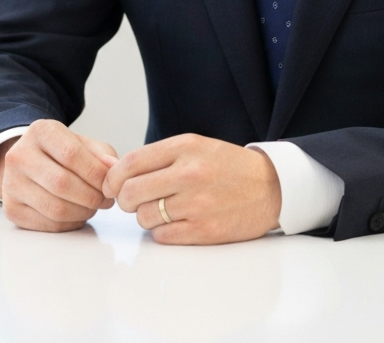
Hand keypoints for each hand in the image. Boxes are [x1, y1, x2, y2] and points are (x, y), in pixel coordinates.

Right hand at [0, 119, 118, 232]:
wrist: (28, 162)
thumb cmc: (60, 153)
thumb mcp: (81, 143)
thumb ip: (101, 154)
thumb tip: (114, 169)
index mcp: (40, 131)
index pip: (72, 154)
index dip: (96, 174)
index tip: (110, 184)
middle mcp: (19, 155)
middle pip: (62, 183)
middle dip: (91, 197)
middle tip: (105, 200)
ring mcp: (11, 183)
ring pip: (55, 208)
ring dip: (82, 212)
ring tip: (92, 207)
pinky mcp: (11, 208)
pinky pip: (47, 224)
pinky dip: (69, 223)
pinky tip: (76, 214)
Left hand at [102, 134, 280, 243]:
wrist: (271, 187)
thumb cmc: (228, 166)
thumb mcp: (195, 146)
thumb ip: (158, 157)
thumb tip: (116, 172)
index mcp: (185, 147)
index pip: (130, 163)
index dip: (113, 177)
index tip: (112, 184)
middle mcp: (189, 173)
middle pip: (131, 192)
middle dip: (125, 199)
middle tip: (133, 200)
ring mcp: (197, 203)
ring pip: (144, 216)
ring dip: (146, 216)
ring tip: (163, 209)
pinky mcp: (204, 231)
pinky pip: (162, 236)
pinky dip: (162, 232)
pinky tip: (176, 222)